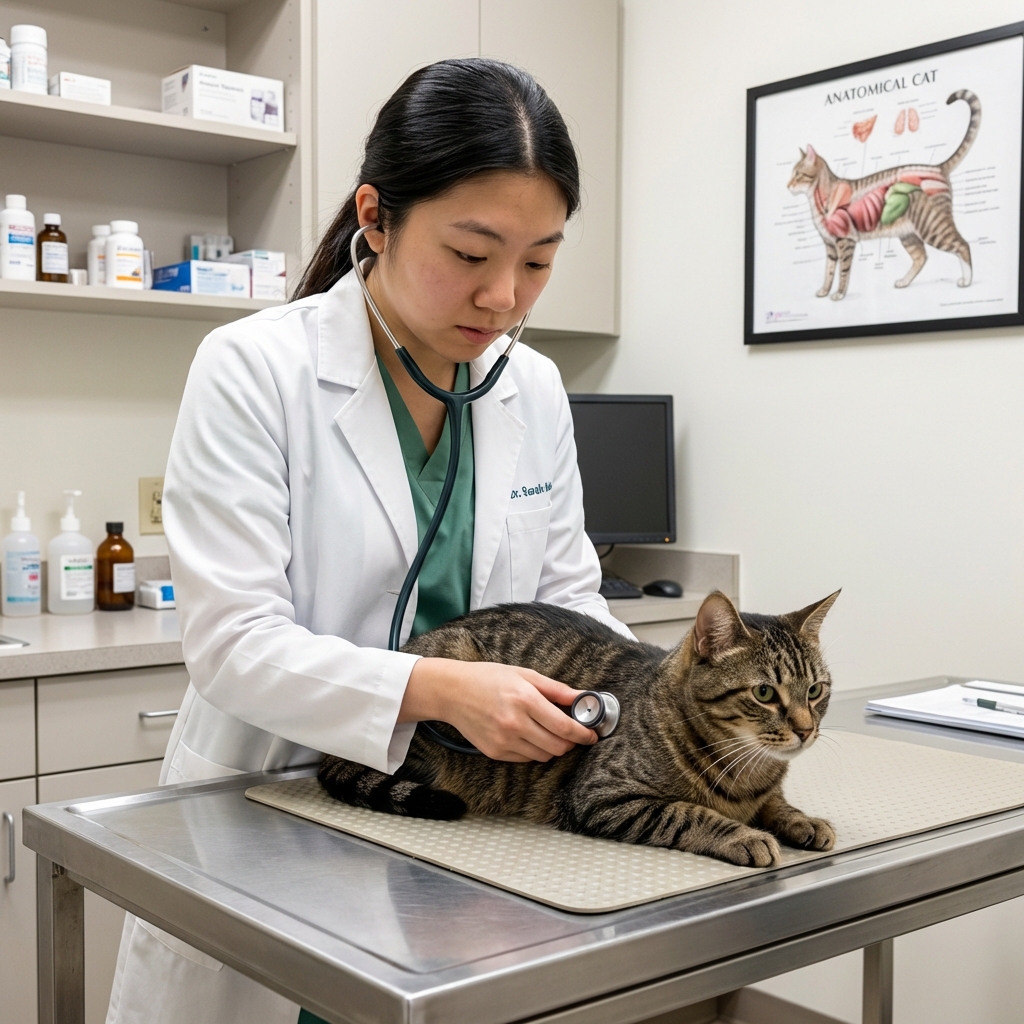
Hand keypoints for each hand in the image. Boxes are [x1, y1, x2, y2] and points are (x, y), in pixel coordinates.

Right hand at [399, 658, 597, 760]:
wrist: (452, 692)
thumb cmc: (489, 678)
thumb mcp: (525, 674)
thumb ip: (556, 689)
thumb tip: (583, 698)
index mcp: (525, 700)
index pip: (564, 726)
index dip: (583, 734)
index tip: (592, 735)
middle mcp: (515, 723)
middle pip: (558, 746)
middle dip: (571, 743)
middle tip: (574, 734)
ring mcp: (504, 741)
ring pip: (544, 756)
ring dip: (553, 748)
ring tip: (550, 733)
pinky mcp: (495, 752)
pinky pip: (526, 759)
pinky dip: (534, 751)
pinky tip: (529, 736)